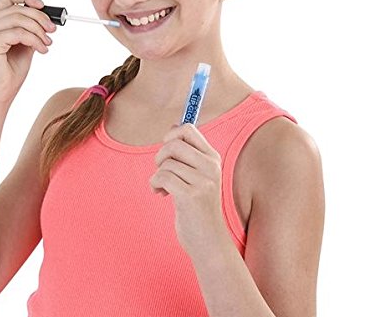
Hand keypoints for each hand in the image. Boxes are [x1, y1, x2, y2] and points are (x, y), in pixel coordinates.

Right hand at [0, 0, 56, 103]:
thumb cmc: (9, 74)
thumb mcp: (23, 46)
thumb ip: (29, 30)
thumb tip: (46, 17)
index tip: (43, 6)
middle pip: (17, 8)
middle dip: (40, 18)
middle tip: (52, 31)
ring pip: (19, 18)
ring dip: (39, 30)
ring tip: (47, 44)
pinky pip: (19, 33)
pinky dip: (35, 40)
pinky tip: (41, 50)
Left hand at [149, 123, 225, 255]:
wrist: (209, 241)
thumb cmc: (198, 207)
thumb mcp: (199, 176)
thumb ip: (188, 152)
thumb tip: (173, 126)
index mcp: (213, 159)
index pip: (188, 129)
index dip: (171, 135)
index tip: (167, 150)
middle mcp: (211, 167)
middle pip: (174, 143)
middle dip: (160, 155)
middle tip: (161, 170)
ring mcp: (203, 181)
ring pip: (166, 162)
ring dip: (157, 174)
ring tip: (162, 188)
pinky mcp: (191, 196)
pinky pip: (162, 176)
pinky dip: (154, 183)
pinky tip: (160, 193)